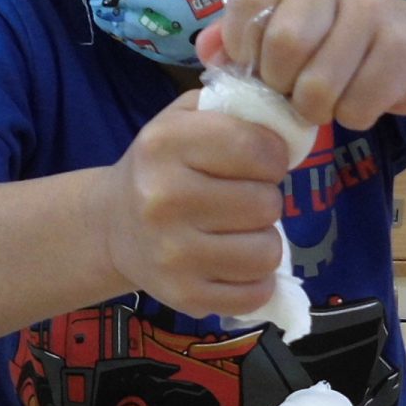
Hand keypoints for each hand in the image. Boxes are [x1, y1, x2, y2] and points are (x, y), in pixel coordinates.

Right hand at [95, 92, 289, 320]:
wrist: (111, 225)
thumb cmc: (162, 166)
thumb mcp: (184, 118)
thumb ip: (236, 108)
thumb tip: (293, 122)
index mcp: (165, 144)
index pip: (257, 149)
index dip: (273, 156)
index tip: (259, 161)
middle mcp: (163, 199)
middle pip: (266, 203)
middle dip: (265, 199)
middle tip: (241, 198)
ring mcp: (172, 254)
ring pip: (267, 252)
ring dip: (263, 241)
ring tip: (237, 231)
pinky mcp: (184, 296)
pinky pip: (256, 294)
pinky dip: (256, 280)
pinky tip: (233, 263)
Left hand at [196, 0, 405, 130]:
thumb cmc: (333, 39)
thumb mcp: (280, 26)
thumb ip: (237, 38)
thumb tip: (208, 51)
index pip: (248, 2)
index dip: (243, 48)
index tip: (255, 65)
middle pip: (284, 45)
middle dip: (279, 84)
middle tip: (290, 88)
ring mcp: (373, 7)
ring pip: (318, 86)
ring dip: (313, 109)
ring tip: (323, 98)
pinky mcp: (402, 47)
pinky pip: (354, 107)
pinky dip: (350, 116)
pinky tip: (358, 97)